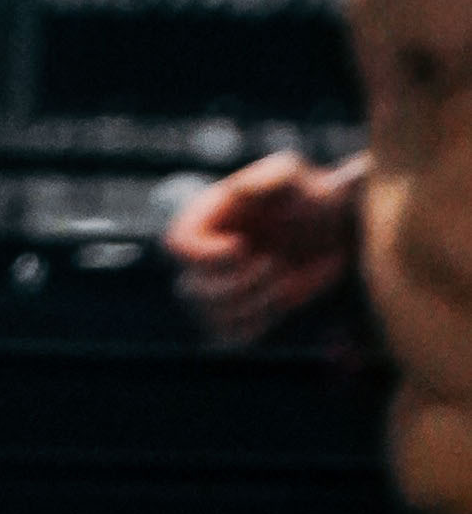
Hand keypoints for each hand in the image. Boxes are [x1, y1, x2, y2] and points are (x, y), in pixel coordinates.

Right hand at [165, 150, 360, 347]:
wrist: (336, 231)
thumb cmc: (312, 196)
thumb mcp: (294, 177)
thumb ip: (270, 178)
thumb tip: (240, 191)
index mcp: (207, 219)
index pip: (178, 244)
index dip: (204, 254)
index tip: (241, 248)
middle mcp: (205, 258)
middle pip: (192, 289)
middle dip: (237, 283)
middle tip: (274, 263)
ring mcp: (218, 291)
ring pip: (213, 315)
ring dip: (254, 302)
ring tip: (283, 277)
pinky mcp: (237, 316)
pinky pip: (231, 335)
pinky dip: (258, 321)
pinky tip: (279, 298)